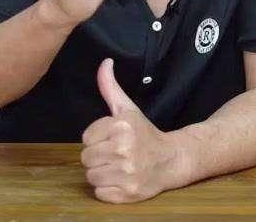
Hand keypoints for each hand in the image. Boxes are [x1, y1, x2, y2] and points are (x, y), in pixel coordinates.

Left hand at [81, 58, 178, 202]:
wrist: (170, 159)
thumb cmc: (144, 133)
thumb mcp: (128, 108)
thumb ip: (110, 87)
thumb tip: (105, 62)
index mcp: (121, 126)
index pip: (86, 138)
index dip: (97, 139)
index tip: (112, 138)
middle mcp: (123, 149)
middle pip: (86, 158)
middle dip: (98, 156)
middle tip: (114, 153)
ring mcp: (126, 174)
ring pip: (91, 176)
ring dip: (101, 173)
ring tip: (117, 166)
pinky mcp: (127, 194)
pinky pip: (100, 193)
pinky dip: (107, 190)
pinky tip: (121, 180)